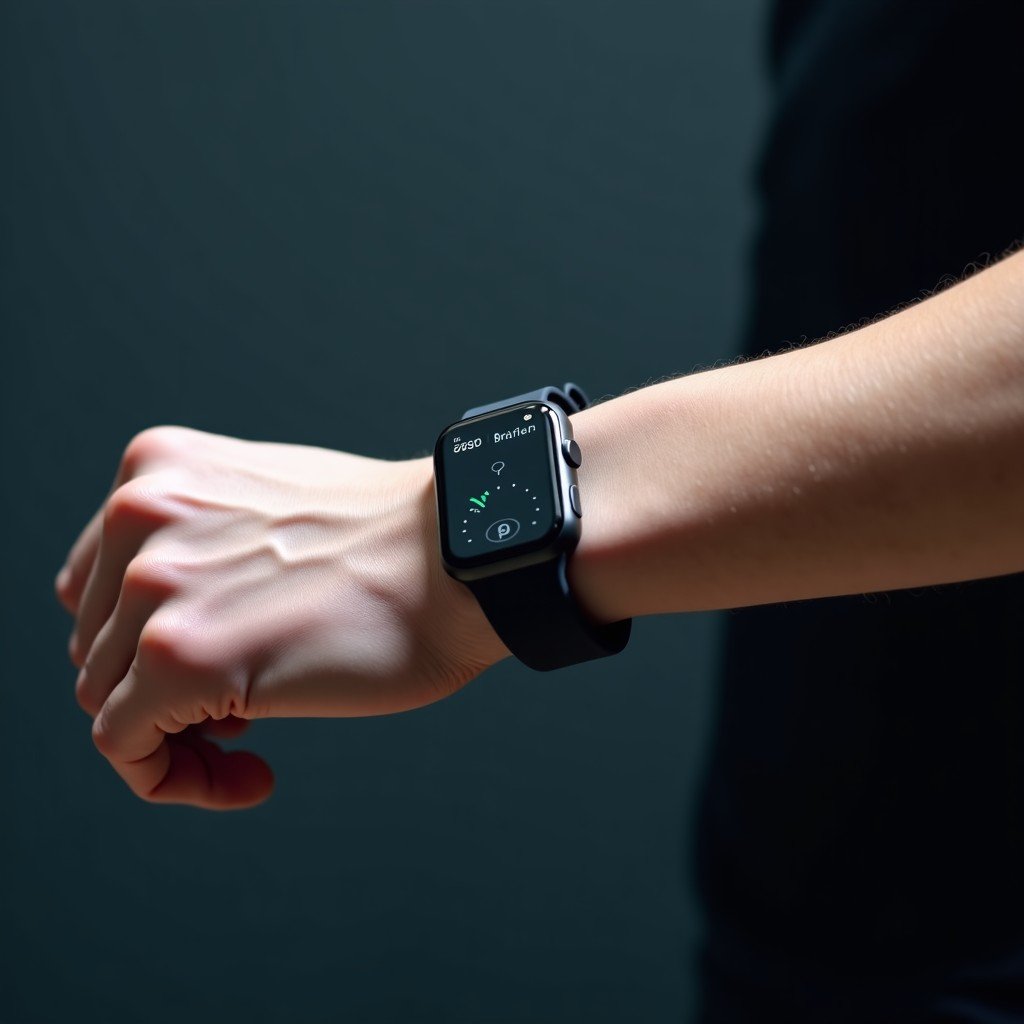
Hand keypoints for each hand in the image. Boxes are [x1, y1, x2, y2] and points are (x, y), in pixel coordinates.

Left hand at [55, 427, 505, 809]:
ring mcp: (154, 585)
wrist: (460, 558)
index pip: (95, 585)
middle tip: (239, 711)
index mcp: (158, 469)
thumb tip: (172, 628)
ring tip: (252, 738)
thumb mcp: (270, 506)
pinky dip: (175, 779)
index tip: (204, 666)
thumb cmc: (396, 542)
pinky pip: (124, 747)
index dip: (142, 642)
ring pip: (104, 700)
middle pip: (98, 646)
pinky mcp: (181, 657)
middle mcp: (139, 514)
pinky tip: (252, 774)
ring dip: (174, 735)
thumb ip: (201, 544)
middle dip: (159, 690)